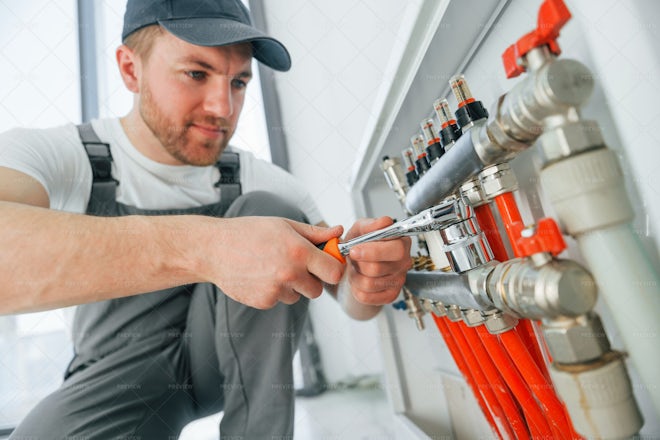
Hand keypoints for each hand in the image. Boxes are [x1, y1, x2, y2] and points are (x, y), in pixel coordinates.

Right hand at [202, 217, 345, 308]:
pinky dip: (274, 291)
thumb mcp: (284, 225)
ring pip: (297, 296)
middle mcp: (289, 273)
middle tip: (297, 266)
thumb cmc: (248, 232)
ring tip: (272, 268)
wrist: (214, 249)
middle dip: (311, 280)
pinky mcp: (264, 302)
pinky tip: (260, 276)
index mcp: (299, 251)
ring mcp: (276, 290)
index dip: (333, 269)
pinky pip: (279, 300)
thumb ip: (314, 233)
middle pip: (317, 290)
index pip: (334, 272)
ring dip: (291, 286)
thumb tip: (338, 232)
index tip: (327, 265)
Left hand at [344, 217, 411, 305]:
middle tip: (353, 257)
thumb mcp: (361, 229)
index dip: (373, 251)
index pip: (395, 249)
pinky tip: (359, 279)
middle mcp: (404, 262)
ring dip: (355, 276)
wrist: (356, 261)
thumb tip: (384, 222)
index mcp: (402, 242)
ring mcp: (399, 280)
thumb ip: (371, 224)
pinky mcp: (390, 295)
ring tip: (356, 268)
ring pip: (369, 284)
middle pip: (377, 269)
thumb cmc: (361, 243)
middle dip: (358, 263)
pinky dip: (356, 288)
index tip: (354, 250)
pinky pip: (366, 296)